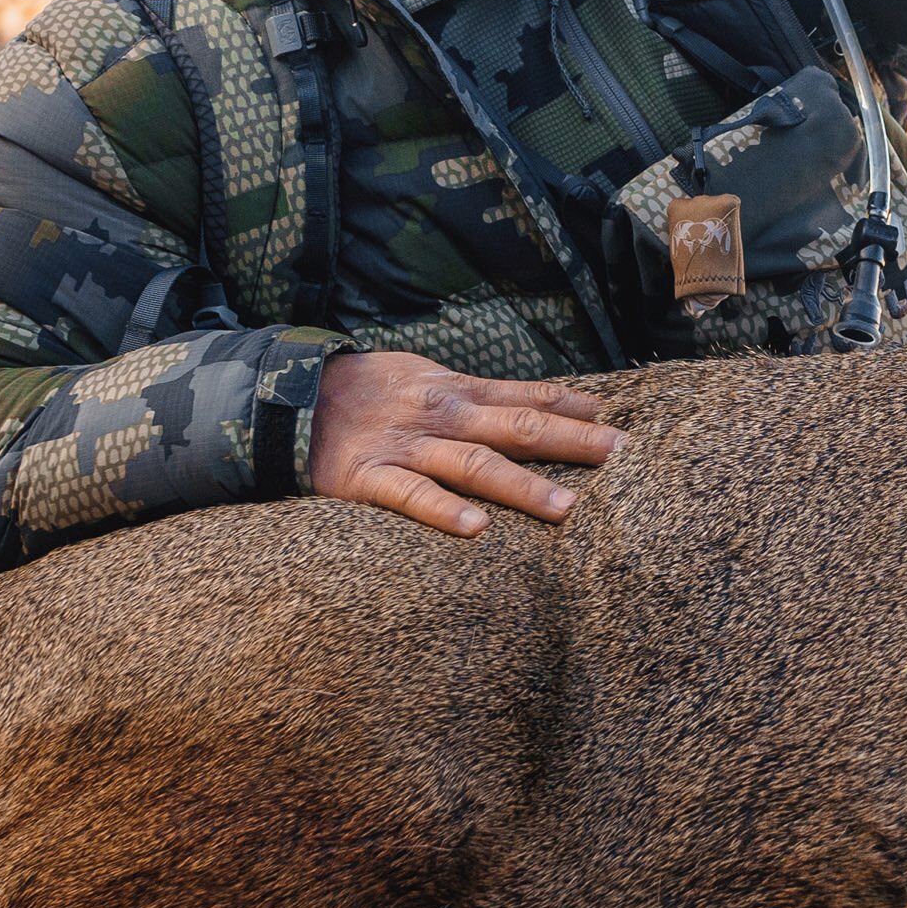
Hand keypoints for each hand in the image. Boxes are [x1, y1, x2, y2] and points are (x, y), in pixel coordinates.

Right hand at [307, 351, 619, 537]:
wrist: (286, 394)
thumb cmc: (368, 391)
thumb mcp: (427, 377)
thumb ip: (486, 394)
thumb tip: (553, 401)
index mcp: (455, 392)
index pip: (525, 398)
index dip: (572, 411)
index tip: (618, 426)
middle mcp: (440, 415)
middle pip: (516, 428)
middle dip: (570, 443)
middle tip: (620, 458)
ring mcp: (406, 447)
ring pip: (473, 465)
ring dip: (521, 486)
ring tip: (566, 508)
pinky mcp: (368, 478)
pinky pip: (410, 497)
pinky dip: (443, 512)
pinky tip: (476, 531)